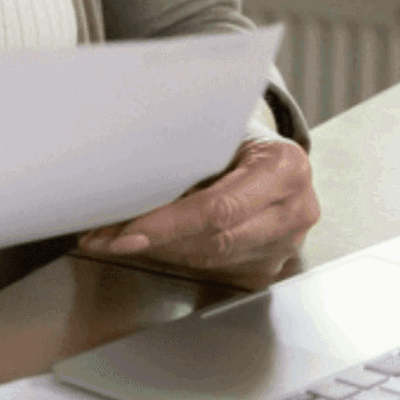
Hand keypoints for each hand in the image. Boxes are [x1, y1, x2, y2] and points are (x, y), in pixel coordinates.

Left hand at [76, 138, 318, 289]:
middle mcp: (293, 211)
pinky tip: (147, 243)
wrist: (273, 154)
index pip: (220, 208)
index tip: (128, 231)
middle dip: (155, 240)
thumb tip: (124, 171)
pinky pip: (214, 270)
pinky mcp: (267, 266)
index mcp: (285, 168)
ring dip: (158, 251)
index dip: (170, 223)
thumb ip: (188, 149)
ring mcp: (284, 245)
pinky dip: (174, 256)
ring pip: (210, 259)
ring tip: (114, 237)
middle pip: (214, 240)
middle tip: (105, 236)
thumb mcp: (222, 129)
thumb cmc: (242, 136)